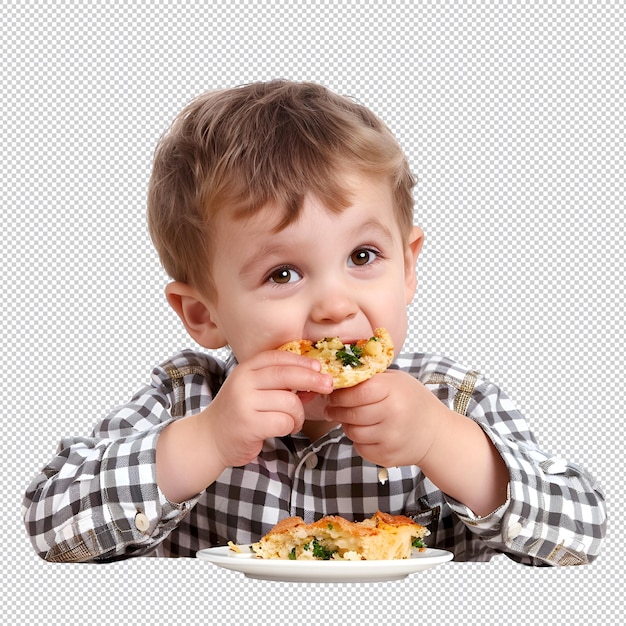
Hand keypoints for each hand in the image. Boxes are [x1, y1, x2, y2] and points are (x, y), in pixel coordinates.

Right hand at [204, 350, 333, 467]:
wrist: (210, 439)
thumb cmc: (239, 413)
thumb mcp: (255, 391)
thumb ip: (281, 384)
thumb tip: (316, 379)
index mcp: (246, 370)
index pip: (278, 357)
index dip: (302, 361)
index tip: (319, 367)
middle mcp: (243, 382)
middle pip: (287, 375)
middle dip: (313, 380)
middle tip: (328, 386)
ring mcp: (244, 403)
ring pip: (290, 402)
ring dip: (299, 414)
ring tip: (293, 421)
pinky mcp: (248, 424)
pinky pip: (284, 422)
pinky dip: (291, 427)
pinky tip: (285, 429)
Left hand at [325, 370, 442, 467]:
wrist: (437, 434)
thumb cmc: (413, 401)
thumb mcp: (396, 380)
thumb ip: (370, 379)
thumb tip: (336, 380)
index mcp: (394, 390)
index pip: (356, 392)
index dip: (340, 395)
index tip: (332, 395)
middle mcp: (393, 414)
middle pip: (351, 413)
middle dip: (336, 410)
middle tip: (331, 407)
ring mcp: (391, 438)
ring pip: (352, 432)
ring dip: (347, 425)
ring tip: (351, 419)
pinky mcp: (387, 456)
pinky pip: (359, 448)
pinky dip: (358, 440)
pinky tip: (366, 432)